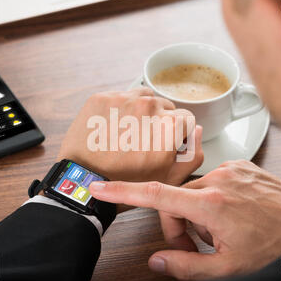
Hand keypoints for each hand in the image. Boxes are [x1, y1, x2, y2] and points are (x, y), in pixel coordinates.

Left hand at [57, 88, 203, 185]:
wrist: (83, 182)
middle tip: (144, 141)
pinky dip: (119, 109)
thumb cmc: (125, 183)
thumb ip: (193, 154)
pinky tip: (113, 128)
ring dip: (141, 111)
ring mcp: (123, 99)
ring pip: (144, 97)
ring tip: (129, 133)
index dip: (178, 132)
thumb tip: (197, 131)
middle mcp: (148, 106)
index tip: (165, 142)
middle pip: (165, 106)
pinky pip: (120, 97)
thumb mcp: (168, 179)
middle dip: (159, 121)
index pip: (186, 117)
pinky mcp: (102, 98)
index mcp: (169, 124)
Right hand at [89, 160, 280, 280]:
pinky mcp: (238, 165)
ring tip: (218, 233)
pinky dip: (211, 200)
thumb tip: (157, 260)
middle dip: (178, 226)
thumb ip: (187, 265)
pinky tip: (229, 215)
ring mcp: (228, 169)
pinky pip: (211, 182)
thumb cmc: (276, 244)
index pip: (155, 195)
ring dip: (196, 214)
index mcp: (210, 204)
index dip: (122, 192)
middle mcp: (217, 180)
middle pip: (174, 200)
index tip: (99, 186)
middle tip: (195, 248)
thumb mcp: (229, 267)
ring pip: (192, 192)